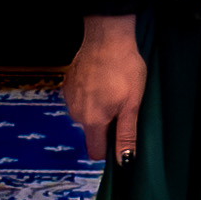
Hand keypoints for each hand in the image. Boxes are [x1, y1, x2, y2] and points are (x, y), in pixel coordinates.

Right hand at [63, 15, 144, 162]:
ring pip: (85, 115)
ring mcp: (70, 98)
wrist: (106, 37)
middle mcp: (76, 113)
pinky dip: (90, 96)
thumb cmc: (123, 69)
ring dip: (98, 109)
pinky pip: (80, 100)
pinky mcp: (68, 85)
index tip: (120, 137)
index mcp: (92, 121)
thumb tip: (124, 161)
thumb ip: (126, 134)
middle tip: (122, 106)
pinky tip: (101, 82)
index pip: (95, 151)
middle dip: (106, 125)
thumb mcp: (132, 104)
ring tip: (113, 90)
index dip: (109, 149)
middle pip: (91, 132)